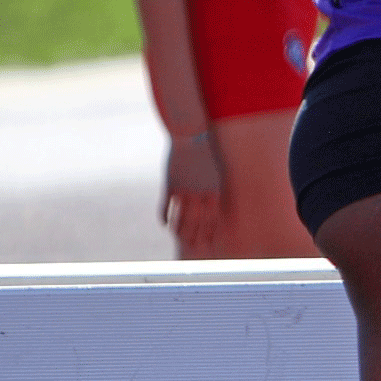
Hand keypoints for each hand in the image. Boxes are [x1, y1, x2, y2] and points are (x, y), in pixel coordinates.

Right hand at [163, 131, 221, 251]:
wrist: (192, 134)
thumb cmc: (207, 150)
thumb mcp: (216, 169)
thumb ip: (215, 186)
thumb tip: (216, 199)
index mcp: (215, 190)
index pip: (212, 220)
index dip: (209, 232)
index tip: (207, 242)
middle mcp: (200, 193)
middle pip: (196, 223)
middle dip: (193, 236)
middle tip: (191, 246)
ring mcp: (183, 191)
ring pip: (179, 219)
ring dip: (178, 230)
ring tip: (177, 238)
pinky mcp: (170, 186)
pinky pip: (165, 208)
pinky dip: (164, 217)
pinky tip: (164, 224)